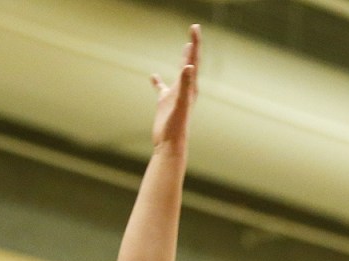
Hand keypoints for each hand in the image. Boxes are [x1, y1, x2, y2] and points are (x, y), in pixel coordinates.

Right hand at [150, 24, 199, 150]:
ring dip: (183, 59)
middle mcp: (185, 89)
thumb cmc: (177, 127)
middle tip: (194, 30)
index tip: (194, 27)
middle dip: (192, 46)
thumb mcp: (181, 103)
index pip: (194, 60)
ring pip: (180, 73)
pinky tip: (153, 77)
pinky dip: (158, 82)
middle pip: (190, 63)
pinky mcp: (165, 103)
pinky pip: (162, 89)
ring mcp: (175, 95)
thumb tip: (189, 67)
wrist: (170, 145)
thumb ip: (185, 84)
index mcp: (190, 87)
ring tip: (186, 47)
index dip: (194, 43)